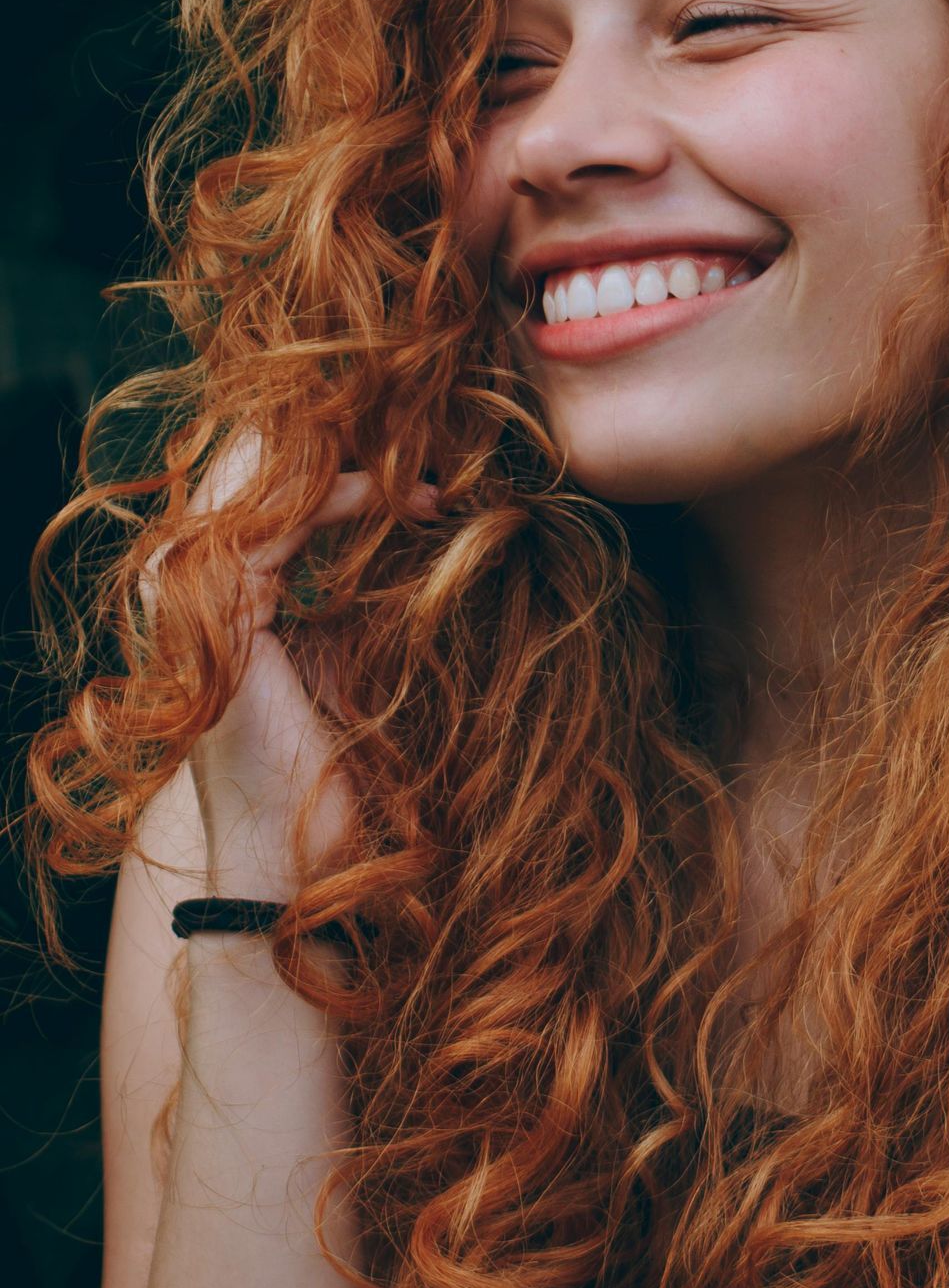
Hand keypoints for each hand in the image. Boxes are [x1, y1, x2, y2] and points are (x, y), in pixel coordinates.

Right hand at [144, 426, 435, 903]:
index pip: (264, 492)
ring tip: (417, 461)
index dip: (341, 464)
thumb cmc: (327, 773)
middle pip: (250, 472)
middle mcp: (187, 591)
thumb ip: (349, 598)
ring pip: (258, 484)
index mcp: (212, 596)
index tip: (423, 471)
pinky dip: (341, 501)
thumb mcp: (343, 661)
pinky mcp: (219, 621)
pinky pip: (277, 526)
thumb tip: (420, 535)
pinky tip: (398, 500)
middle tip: (420, 432)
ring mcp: (192, 604)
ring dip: (347, 463)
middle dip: (337, 443)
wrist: (294, 854)